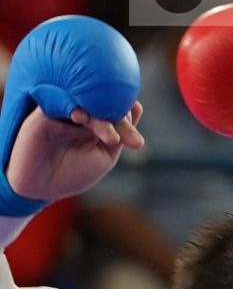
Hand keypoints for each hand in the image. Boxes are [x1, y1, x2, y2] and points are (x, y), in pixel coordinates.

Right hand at [4, 100, 143, 201]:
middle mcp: (80, 113)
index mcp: (96, 122)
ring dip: (100, 116)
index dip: (128, 121)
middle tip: (122, 141)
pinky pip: (61, 101)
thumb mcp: (104, 156)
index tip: (136, 142)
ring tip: (110, 138)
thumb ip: (119, 133)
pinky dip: (73, 106)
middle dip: (118, 119)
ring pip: (86, 100)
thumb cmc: (73, 174)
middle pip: (104, 102)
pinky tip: (81, 118)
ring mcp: (63, 111)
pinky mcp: (44, 113)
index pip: (116, 110)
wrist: (39, 188)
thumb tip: (137, 106)